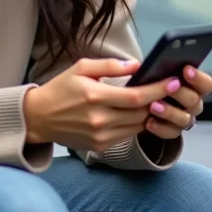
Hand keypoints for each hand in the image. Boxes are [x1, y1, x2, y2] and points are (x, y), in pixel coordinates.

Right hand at [23, 57, 183, 153]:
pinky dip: (135, 124)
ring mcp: (100, 136)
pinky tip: (137, 113)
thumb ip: (110, 65)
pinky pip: (127, 135)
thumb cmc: (60, 88)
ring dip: (149, 114)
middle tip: (170, 90)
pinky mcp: (100, 146)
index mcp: (95, 97)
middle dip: (159, 101)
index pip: (137, 97)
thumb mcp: (81, 68)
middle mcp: (99, 119)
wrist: (39, 117)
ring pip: (138, 126)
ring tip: (157, 101)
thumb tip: (136, 65)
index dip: (158, 90)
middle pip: (142, 113)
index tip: (173, 82)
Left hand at [142, 65, 211, 139]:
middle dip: (180, 93)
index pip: (207, 84)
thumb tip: (147, 64)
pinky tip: (148, 122)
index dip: (199, 78)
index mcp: (194, 87)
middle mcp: (193, 104)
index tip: (186, 70)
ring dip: (169, 112)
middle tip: (168, 86)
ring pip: (184, 119)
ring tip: (153, 106)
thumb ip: (160, 69)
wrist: (143, 102)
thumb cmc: (153, 82)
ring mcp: (185, 119)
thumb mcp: (156, 73)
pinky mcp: (173, 131)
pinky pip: (170, 133)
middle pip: (194, 101)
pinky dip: (160, 128)